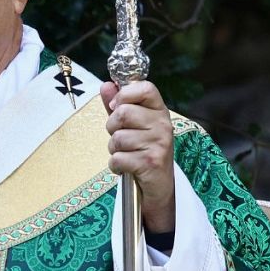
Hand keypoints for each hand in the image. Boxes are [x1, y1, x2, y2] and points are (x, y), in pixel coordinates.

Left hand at [101, 80, 174, 233]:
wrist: (159, 185)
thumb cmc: (143, 150)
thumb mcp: (132, 124)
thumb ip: (118, 104)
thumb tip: (106, 85)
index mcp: (159, 110)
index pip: (144, 88)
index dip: (124, 95)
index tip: (117, 106)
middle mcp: (162, 124)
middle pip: (123, 113)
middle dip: (112, 127)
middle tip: (122, 137)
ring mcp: (159, 144)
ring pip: (118, 138)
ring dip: (114, 149)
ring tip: (127, 154)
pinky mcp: (151, 163)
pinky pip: (118, 158)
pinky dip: (116, 165)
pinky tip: (126, 167)